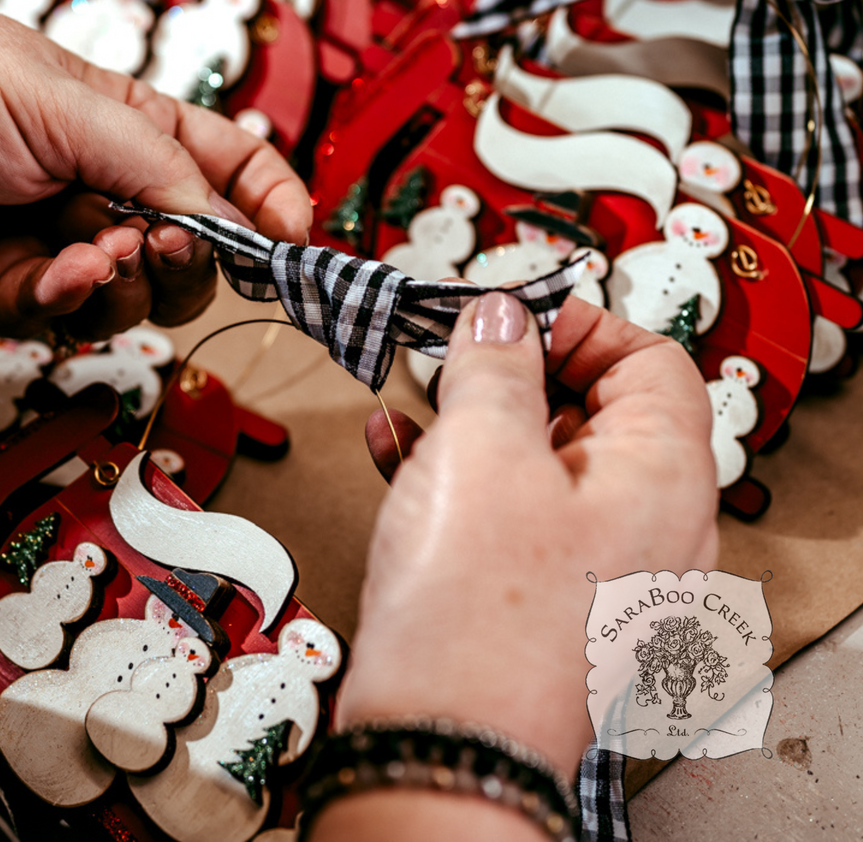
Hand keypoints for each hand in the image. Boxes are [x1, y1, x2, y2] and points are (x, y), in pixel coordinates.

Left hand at [0, 0, 310, 337]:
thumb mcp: (64, 99)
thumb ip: (158, 163)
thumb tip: (225, 221)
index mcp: (125, 125)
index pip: (228, 167)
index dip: (269, 203)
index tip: (294, 241)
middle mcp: (98, 189)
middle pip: (193, 249)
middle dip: (193, 255)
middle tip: (169, 243)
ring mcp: (56, 246)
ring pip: (138, 300)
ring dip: (126, 279)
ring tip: (88, 246)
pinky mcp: (7, 299)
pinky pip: (70, 320)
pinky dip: (70, 301)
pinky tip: (47, 270)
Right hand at [310, 294, 717, 841]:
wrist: (442, 744)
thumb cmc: (479, 614)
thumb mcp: (482, 446)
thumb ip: (496, 365)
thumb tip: (501, 317)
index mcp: (663, 477)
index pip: (651, 360)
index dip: (578, 322)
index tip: (510, 313)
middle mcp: (644, 523)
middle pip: (594, 406)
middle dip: (515, 367)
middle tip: (456, 349)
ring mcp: (591, 564)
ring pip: (539, 457)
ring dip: (474, 415)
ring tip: (418, 393)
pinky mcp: (536, 593)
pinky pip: (506, 506)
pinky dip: (457, 468)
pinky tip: (395, 447)